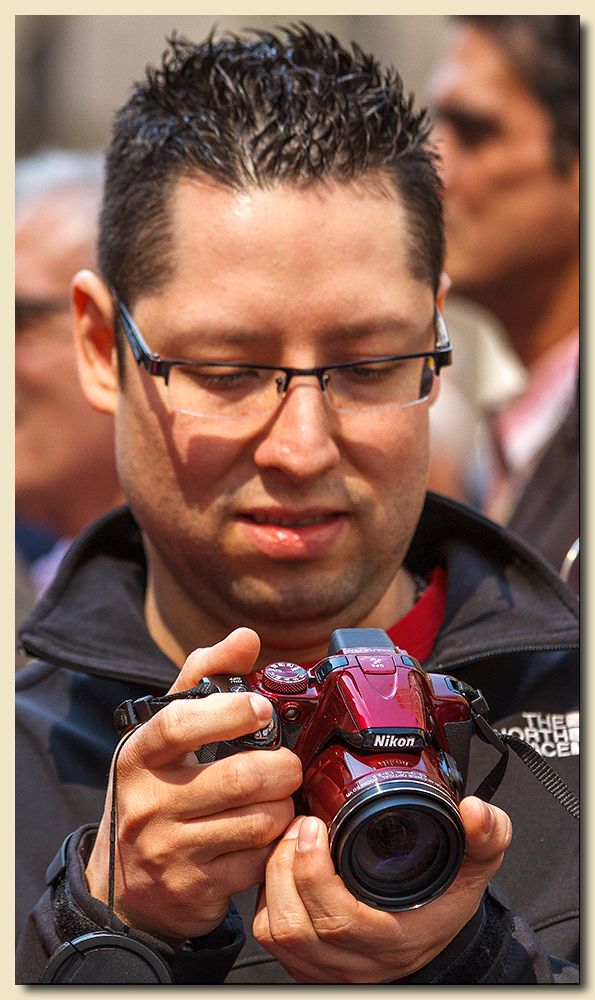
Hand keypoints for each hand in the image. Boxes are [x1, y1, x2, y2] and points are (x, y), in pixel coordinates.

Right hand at [85, 627, 301, 943]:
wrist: (126, 886)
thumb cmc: (154, 793)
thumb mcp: (163, 735)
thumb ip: (203, 679)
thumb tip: (246, 638)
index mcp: (138, 756)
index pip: (180, 723)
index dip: (231, 711)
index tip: (262, 709)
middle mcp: (148, 803)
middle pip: (239, 777)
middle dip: (281, 767)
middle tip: (289, 763)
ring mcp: (169, 850)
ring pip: (258, 819)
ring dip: (284, 805)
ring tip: (279, 797)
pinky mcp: (195, 888)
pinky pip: (258, 859)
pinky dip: (276, 842)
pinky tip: (268, 832)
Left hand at [253, 797, 512, 982]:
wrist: (433, 934)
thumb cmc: (446, 901)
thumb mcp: (475, 867)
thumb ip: (487, 836)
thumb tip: (474, 810)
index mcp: (395, 940)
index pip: (340, 921)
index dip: (315, 874)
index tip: (315, 826)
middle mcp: (357, 963)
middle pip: (295, 927)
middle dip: (286, 865)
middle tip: (299, 823)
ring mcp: (327, 968)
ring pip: (275, 932)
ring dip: (273, 878)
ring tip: (290, 839)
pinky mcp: (305, 964)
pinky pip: (269, 932)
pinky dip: (267, 893)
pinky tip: (284, 863)